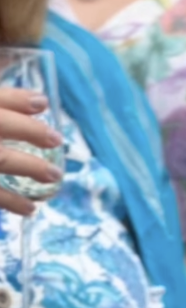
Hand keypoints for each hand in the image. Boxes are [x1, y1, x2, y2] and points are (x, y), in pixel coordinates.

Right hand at [0, 89, 63, 215]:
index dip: (16, 99)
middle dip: (28, 130)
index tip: (43, 102)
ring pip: (1, 159)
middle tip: (57, 140)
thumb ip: (3, 107)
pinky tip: (31, 209)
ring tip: (55, 176)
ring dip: (29, 167)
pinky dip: (11, 202)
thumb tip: (36, 101)